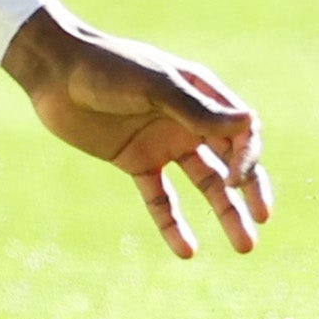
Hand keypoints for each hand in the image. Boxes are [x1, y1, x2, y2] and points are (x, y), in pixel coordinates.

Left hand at [8, 19, 272, 259]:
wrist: (54, 72)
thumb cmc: (107, 67)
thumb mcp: (153, 86)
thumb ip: (197, 109)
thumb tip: (248, 122)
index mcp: (201, 93)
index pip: (242, 131)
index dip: (247, 157)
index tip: (236, 179)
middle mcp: (188, 120)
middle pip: (231, 161)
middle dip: (250, 191)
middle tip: (263, 219)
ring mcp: (162, 142)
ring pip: (204, 184)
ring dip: (225, 213)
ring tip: (244, 246)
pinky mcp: (136, 161)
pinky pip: (160, 199)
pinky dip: (173, 224)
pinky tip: (187, 252)